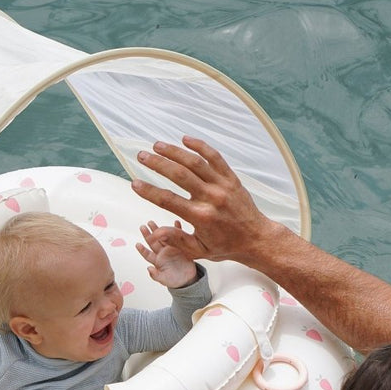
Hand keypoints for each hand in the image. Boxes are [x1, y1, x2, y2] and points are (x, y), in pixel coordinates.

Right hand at [132, 137, 276, 263]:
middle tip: (142, 156)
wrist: (255, 238)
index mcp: (201, 217)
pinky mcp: (231, 178)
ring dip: (174, 152)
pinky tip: (185, 139)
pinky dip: (200, 146)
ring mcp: (222, 185)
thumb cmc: (225, 246)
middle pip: (179, 175)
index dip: (149, 191)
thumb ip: (176, 240)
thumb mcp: (199, 250)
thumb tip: (155, 233)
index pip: (169, 201)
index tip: (135, 183)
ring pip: (195, 162)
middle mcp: (211, 198)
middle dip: (158, 164)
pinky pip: (215, 157)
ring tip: (157, 146)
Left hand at [136, 220, 197, 287]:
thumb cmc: (174, 280)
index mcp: (157, 261)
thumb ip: (156, 275)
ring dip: (158, 230)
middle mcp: (162, 253)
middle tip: (143, 226)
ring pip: (163, 237)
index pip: (147, 254)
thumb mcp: (164, 280)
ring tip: (151, 222)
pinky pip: (178, 236)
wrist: (187, 279)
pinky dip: (177, 229)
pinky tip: (176, 223)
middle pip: (153, 242)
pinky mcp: (180, 246)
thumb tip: (149, 269)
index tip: (137, 244)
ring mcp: (171, 248)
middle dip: (148, 234)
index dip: (142, 250)